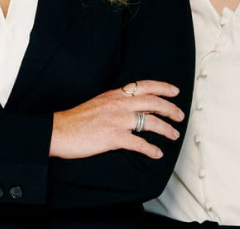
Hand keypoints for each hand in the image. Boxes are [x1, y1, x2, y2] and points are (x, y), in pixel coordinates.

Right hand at [49, 80, 183, 159]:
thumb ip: (116, 102)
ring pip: (151, 122)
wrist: (59, 131)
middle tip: (180, 116)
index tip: (175, 91)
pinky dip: (151, 149)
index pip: (145, 85)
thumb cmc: (76, 119)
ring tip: (174, 135)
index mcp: (116, 94)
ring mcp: (118, 121)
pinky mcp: (114, 138)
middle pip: (153, 103)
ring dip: (166, 129)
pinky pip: (139, 143)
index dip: (163, 87)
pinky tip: (157, 153)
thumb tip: (132, 105)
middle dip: (171, 109)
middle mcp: (119, 104)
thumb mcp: (99, 102)